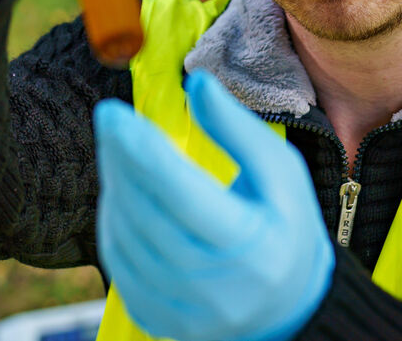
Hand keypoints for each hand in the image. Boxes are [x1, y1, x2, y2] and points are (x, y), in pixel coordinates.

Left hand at [95, 71, 334, 340]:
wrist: (292, 307)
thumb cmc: (287, 226)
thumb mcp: (281, 171)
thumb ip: (237, 128)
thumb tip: (195, 83)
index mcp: (251, 247)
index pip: (182, 192)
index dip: (141, 149)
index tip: (112, 112)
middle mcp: (214, 286)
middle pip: (145, 213)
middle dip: (119, 159)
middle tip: (110, 119)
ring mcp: (181, 310)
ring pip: (124, 238)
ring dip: (114, 187)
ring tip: (119, 150)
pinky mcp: (156, 318)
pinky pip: (118, 263)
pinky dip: (114, 221)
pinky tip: (124, 192)